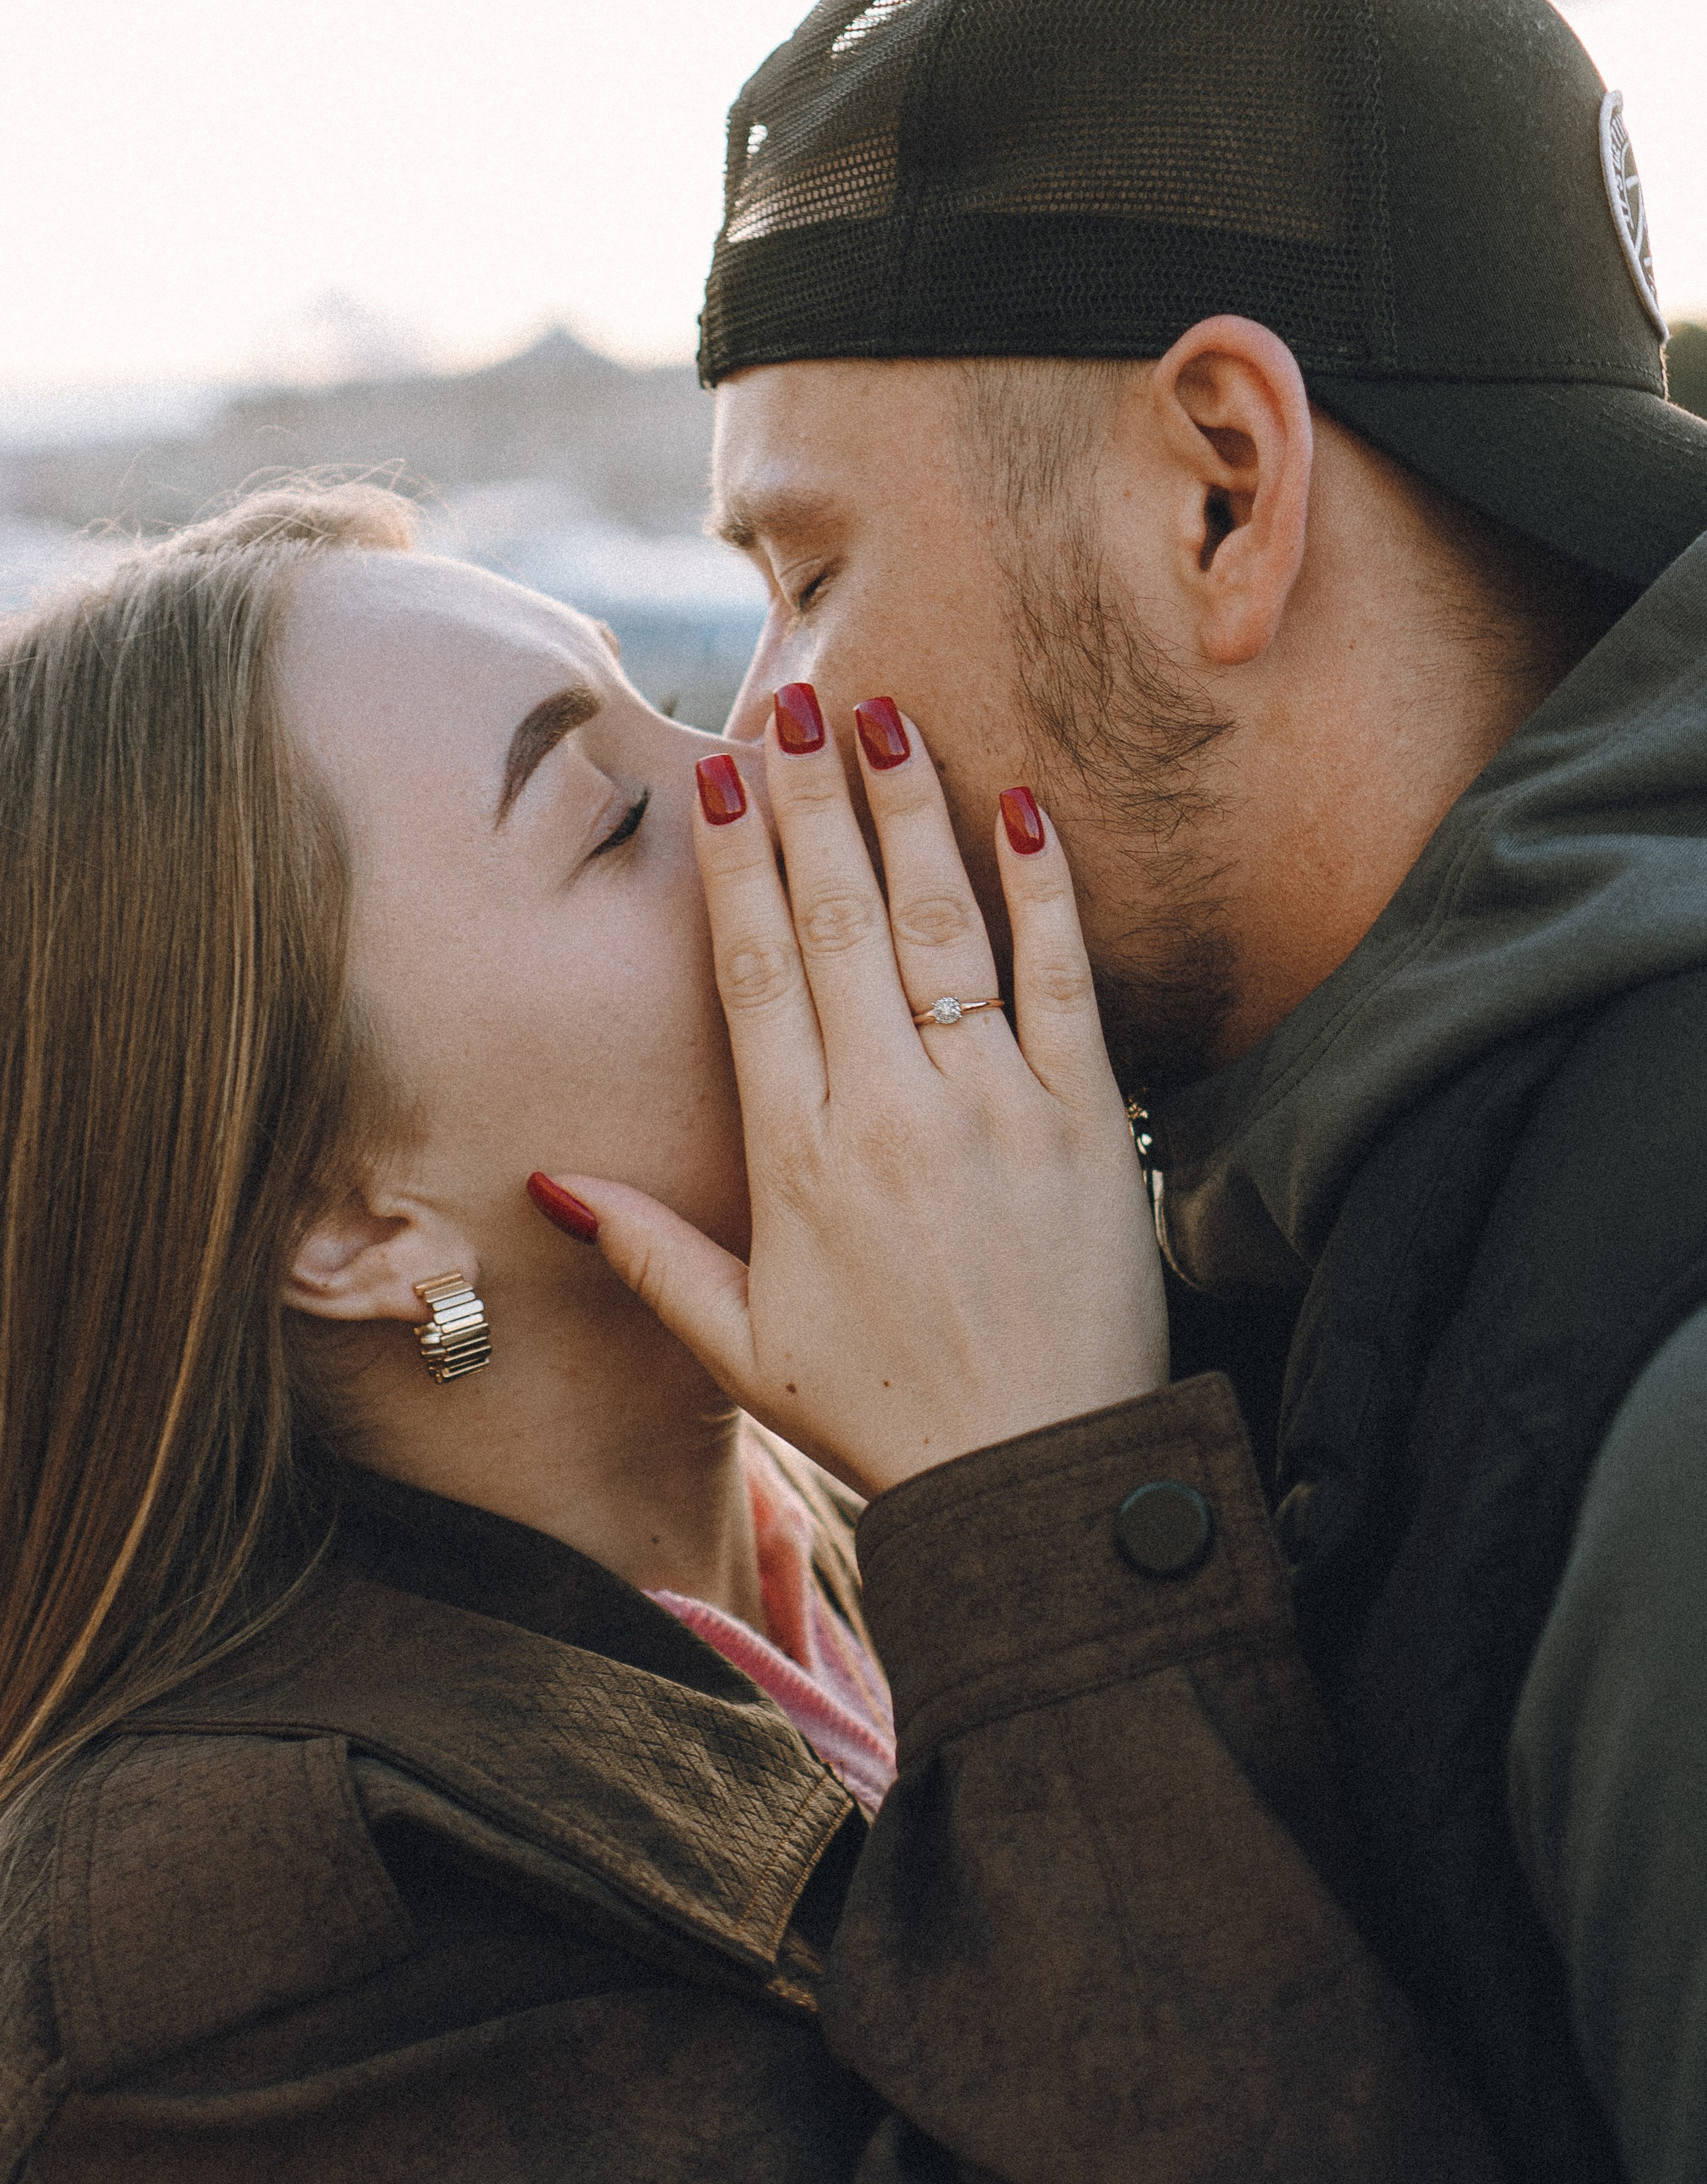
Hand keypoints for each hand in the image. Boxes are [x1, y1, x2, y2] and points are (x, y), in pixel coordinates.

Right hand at [530, 689, 1167, 1495]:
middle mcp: (890, 1115)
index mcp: (797, 1161)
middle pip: (841, 924)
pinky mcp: (1089, 1121)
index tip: (719, 781)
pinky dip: (1044, 891)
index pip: (757, 977)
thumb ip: (650, 1253)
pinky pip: (1063, 980)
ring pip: (943, 928)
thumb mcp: (744, 1347)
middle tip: (795, 706)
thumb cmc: (886, 1414)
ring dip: (912, 812)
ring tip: (888, 718)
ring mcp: (995, 1108)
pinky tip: (1023, 807)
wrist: (1043, 1477)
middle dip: (811, 805)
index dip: (733, 870)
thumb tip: (554, 1180)